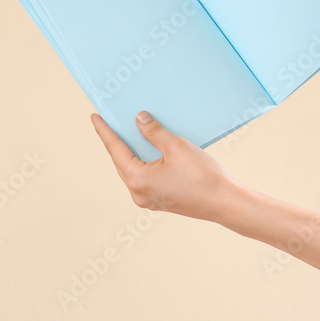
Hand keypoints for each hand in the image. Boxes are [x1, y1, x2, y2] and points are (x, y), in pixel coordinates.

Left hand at [91, 111, 246, 222]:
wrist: (225, 203)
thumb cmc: (203, 176)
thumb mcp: (176, 146)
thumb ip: (154, 132)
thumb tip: (139, 119)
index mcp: (137, 179)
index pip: (115, 149)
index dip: (105, 131)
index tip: (95, 117)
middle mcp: (138, 193)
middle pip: (121, 161)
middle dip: (116, 142)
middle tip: (109, 122)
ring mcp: (148, 200)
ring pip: (132, 171)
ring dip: (130, 153)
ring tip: (126, 134)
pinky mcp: (159, 201)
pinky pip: (144, 178)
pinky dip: (142, 163)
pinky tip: (146, 151)